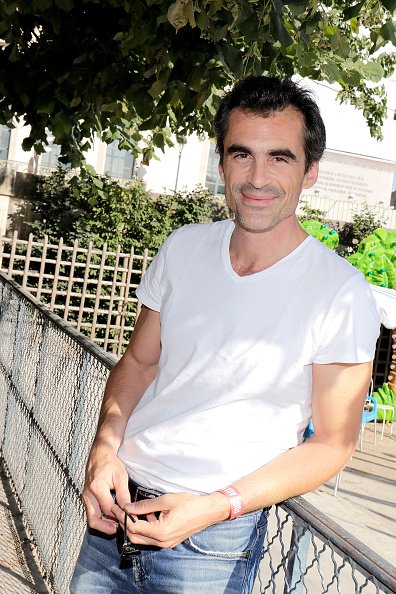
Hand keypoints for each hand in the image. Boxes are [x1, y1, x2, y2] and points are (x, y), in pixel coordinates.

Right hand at [82, 440, 130, 534]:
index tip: (128, 518)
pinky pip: (91, 512)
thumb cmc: (111, 463)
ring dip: (103, 524)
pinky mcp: (86, 497)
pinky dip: (100, 518)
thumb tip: (128, 510)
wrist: (100, 453)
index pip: (108, 510)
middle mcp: (88, 494)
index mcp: (97, 487)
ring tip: (117, 524)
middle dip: (107, 528)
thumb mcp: (121, 477)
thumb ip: (123, 495)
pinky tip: (111, 517)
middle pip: (94, 520)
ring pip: (91, 518)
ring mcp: (85, 496)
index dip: (118, 516)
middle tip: (120, 528)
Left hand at [111, 491, 229, 547]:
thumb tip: (128, 507)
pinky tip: (147, 514)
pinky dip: (145, 528)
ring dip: (135, 526)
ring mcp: (166, 544)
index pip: (133, 527)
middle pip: (135, 536)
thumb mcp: (165, 500)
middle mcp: (161, 542)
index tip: (116, 507)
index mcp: (160, 532)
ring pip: (142, 539)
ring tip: (132, 511)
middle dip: (126, 524)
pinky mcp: (169, 541)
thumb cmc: (189, 504)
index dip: (123, 517)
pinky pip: (152, 538)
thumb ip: (145, 505)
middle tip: (121, 510)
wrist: (207, 511)